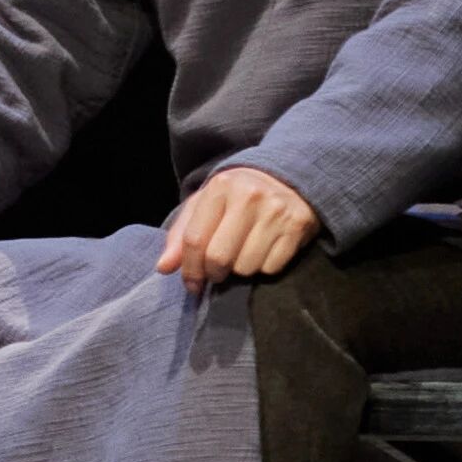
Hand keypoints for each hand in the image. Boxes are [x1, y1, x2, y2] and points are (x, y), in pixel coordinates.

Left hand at [155, 166, 319, 292]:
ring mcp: (276, 211)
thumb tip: (163, 267)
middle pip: (219, 258)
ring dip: (240, 271)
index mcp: (220, 187)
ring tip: (242, 254)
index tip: (191, 284)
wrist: (286, 178)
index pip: (195, 239)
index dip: (189, 269)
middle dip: (214, 274)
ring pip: (246, 267)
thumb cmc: (236, 196)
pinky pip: (271, 268)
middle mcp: (249, 196)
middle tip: (216, 273)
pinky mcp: (297, 226)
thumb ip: (180, 235)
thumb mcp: (204, 205)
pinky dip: (264, 267)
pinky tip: (263, 251)